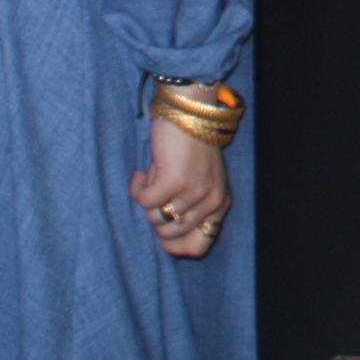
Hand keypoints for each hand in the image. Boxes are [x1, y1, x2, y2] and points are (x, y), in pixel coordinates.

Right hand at [132, 114, 231, 259]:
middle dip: (156, 214)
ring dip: (148, 197)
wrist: (192, 112)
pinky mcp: (175, 181)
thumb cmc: (190, 149)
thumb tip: (165, 241)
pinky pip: (144, 201)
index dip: (173, 245)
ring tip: (156, 175)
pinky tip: (145, 172)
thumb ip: (190, 210)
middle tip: (160, 189)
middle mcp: (212, 201)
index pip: (198, 247)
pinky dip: (138, 188)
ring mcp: (195, 192)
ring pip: (154, 219)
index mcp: (220, 205)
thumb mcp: (199, 183)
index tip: (161, 227)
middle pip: (169, 236)